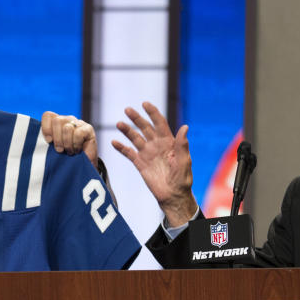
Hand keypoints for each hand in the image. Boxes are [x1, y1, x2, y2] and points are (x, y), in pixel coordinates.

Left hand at [40, 112, 96, 166]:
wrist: (83, 166)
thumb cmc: (66, 158)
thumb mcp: (53, 149)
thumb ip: (47, 141)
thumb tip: (37, 140)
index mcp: (57, 122)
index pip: (48, 115)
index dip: (46, 128)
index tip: (48, 141)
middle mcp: (68, 120)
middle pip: (57, 120)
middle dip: (57, 138)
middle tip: (59, 150)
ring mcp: (79, 123)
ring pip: (67, 128)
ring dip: (67, 144)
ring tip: (69, 152)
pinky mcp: (88, 129)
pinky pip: (78, 133)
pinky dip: (76, 144)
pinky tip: (77, 150)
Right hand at [112, 101, 197, 227]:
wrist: (173, 196)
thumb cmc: (182, 179)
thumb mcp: (184, 161)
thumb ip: (182, 145)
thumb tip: (185, 127)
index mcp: (168, 142)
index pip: (159, 123)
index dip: (153, 113)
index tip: (145, 104)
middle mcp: (156, 145)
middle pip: (145, 128)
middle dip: (136, 118)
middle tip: (128, 109)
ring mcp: (147, 154)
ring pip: (135, 138)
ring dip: (127, 130)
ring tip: (119, 123)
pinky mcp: (140, 164)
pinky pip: (129, 153)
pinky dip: (121, 148)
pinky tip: (114, 142)